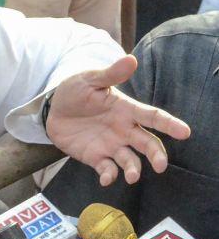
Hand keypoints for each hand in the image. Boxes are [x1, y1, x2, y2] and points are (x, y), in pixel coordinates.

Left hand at [47, 55, 190, 185]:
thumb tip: (131, 59)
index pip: (152, 117)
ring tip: (132, 177)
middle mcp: (123, 130)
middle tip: (160, 165)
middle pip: (147, 144)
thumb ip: (110, 74)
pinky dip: (109, 176)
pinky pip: (107, 169)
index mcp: (125, 110)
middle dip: (156, 155)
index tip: (184, 132)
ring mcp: (110, 145)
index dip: (169, 124)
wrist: (53, 108)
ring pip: (130, 160)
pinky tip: (106, 179)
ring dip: (133, 170)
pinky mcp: (96, 157)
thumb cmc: (75, 91)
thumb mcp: (89, 80)